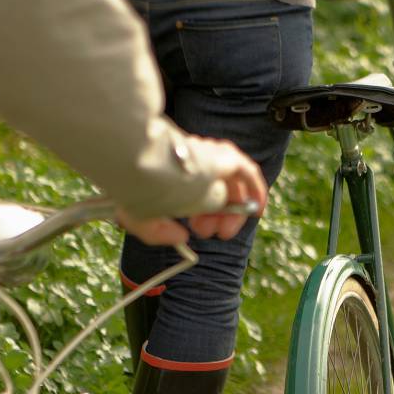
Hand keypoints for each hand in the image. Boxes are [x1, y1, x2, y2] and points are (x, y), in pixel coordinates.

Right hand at [117, 143, 266, 245]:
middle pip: (215, 187)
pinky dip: (255, 190)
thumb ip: (157, 232)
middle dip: (214, 214)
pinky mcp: (226, 156)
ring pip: (230, 184)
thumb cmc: (136, 189)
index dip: (198, 213)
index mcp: (171, 167)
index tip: (196, 231)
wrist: (146, 168)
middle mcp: (191, 159)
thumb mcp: (139, 218)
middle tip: (211, 233)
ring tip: (225, 231)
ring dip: (231, 210)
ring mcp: (209, 155)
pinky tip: (257, 210)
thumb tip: (182, 237)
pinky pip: (248, 173)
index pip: (194, 188)